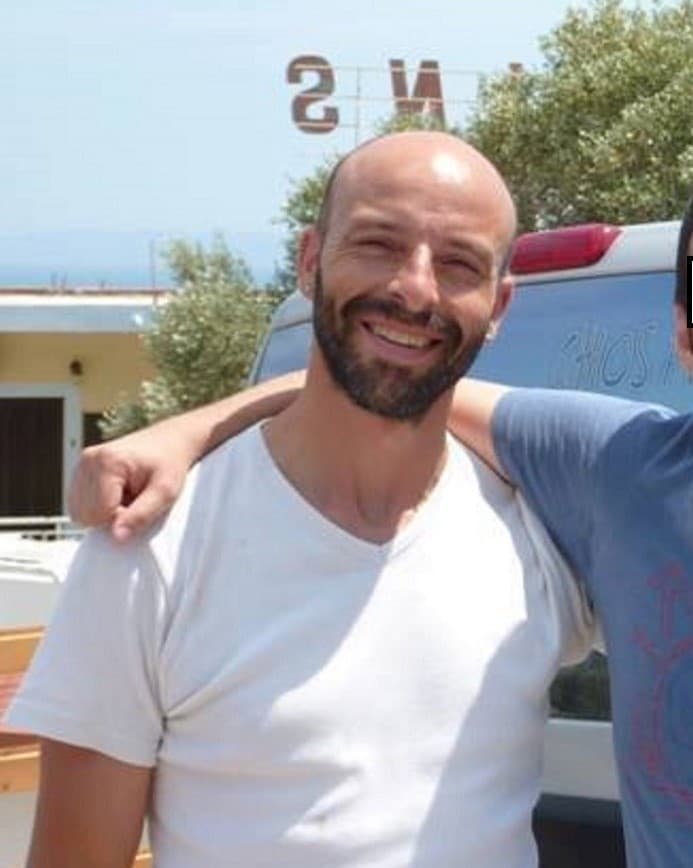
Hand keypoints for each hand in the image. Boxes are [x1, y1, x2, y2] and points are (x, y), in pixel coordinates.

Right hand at [68, 426, 190, 541]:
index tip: (140, 505)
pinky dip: (98, 505)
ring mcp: (82, 463)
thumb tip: (117, 537)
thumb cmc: (170, 463)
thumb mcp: (166, 492)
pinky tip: (117, 493)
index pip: (99, 514)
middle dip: (111, 516)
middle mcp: (89, 460)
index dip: (121, 519)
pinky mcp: (81, 468)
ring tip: (127, 496)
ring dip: (103, 512)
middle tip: (134, 500)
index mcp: (108, 463)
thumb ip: (141, 515)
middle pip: (85, 515)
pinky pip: (79, 503)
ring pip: (79, 511)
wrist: (170, 440)